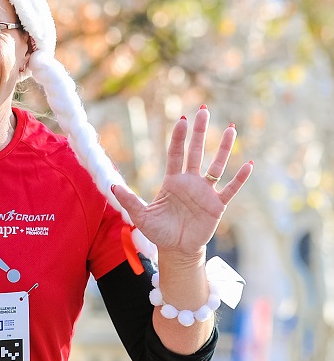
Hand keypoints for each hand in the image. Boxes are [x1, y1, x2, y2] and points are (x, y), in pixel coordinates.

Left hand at [111, 107, 251, 256]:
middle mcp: (191, 182)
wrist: (176, 250)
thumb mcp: (141, 216)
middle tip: (203, 111)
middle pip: (196, 152)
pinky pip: (230, 189)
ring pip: (217, 165)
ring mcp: (205, 192)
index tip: (181, 120)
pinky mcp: (217, 205)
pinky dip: (239, 178)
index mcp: (173, 181)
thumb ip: (129, 200)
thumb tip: (111, 185)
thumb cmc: (159, 231)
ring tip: (230, 128)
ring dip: (223, 148)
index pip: (176, 154)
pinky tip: (248, 164)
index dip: (178, 138)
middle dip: (199, 132)